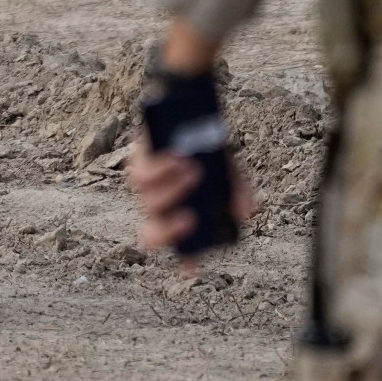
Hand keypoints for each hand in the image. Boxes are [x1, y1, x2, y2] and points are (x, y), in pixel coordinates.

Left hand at [129, 142, 252, 271]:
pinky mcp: (136, 160)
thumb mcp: (228, 170)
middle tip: (190, 219)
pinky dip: (159, 170)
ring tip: (193, 172)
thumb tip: (245, 212)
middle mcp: (159, 204)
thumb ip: (236, 191)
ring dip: (170, 192)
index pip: (181, 245)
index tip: (192, 269)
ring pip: (148, 203)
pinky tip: (177, 159)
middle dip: (169, 229)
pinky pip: (140, 174)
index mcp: (180, 212)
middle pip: (153, 230)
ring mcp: (145, 185)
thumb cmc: (205, 149)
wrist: (184, 111)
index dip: (185, 259)